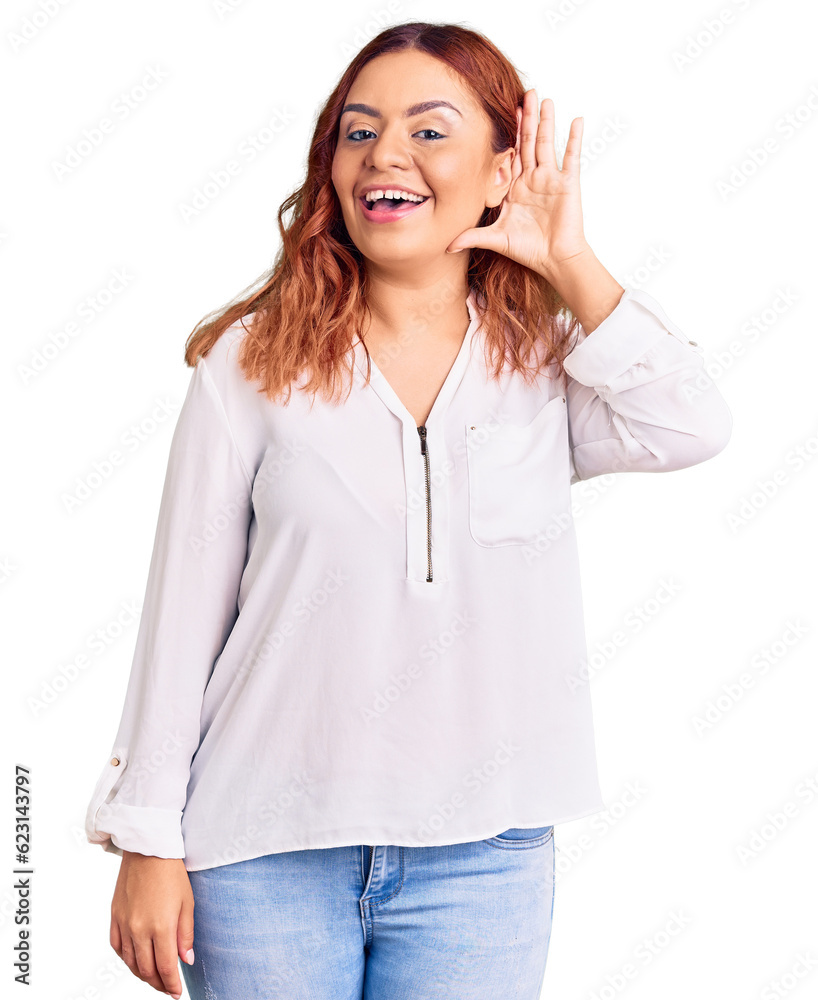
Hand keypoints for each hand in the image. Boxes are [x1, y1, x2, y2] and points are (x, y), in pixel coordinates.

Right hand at [110, 852, 194, 997]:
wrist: (148, 850)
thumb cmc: (172, 873)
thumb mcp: (188, 903)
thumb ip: (186, 935)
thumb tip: (186, 960)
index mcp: (161, 926)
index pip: (165, 967)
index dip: (171, 984)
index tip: (177, 993)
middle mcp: (139, 929)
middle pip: (146, 969)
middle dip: (158, 983)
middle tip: (168, 988)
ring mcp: (124, 923)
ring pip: (130, 962)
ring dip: (142, 974)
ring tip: (154, 978)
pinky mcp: (115, 916)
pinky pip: (117, 947)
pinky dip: (127, 959)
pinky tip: (136, 960)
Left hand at [447, 90, 590, 274]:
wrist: (554, 260)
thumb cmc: (529, 250)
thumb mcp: (495, 239)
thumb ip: (471, 236)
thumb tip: (445, 246)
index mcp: (516, 189)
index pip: (510, 156)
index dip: (507, 136)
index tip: (500, 115)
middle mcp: (533, 180)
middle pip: (528, 143)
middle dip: (525, 119)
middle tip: (523, 94)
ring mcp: (551, 180)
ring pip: (546, 143)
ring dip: (544, 121)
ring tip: (542, 99)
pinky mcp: (567, 184)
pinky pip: (571, 156)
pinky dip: (574, 138)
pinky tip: (576, 119)